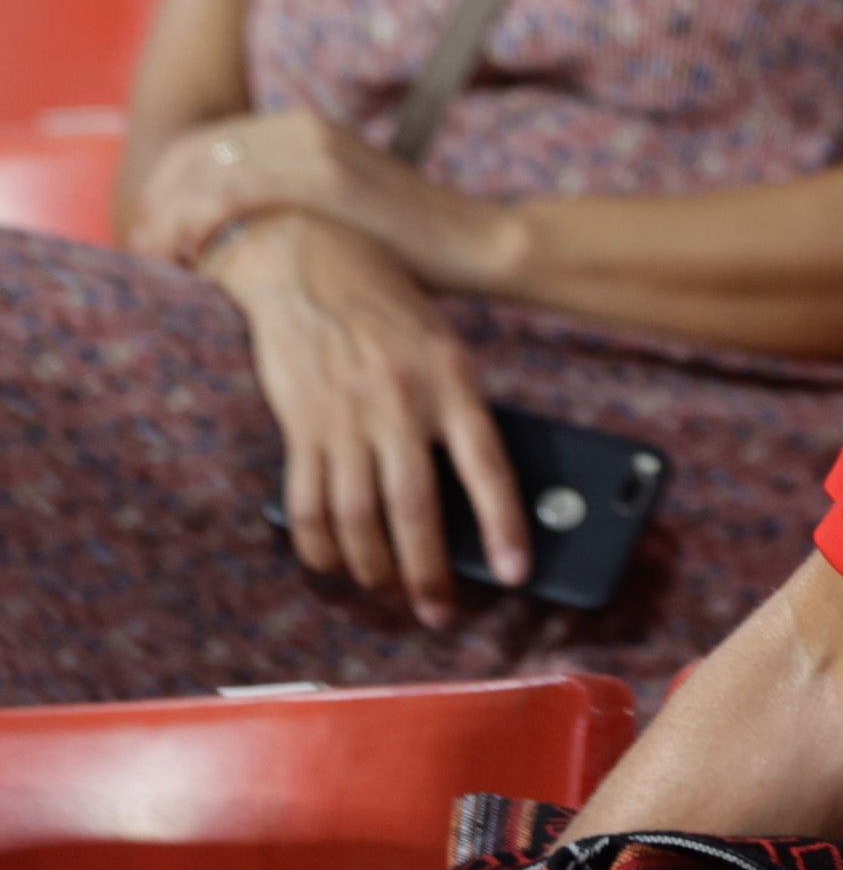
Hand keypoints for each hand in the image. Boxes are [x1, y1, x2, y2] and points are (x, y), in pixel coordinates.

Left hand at [134, 108, 506, 285]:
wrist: (478, 244)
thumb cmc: (413, 247)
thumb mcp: (338, 215)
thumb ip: (289, 207)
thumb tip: (238, 239)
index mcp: (303, 126)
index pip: (203, 145)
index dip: (165, 189)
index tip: (154, 237)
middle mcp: (301, 125)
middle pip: (193, 154)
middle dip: (156, 202)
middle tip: (145, 254)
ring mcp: (312, 146)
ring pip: (204, 171)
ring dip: (168, 216)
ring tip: (159, 260)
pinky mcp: (323, 176)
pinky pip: (233, 191)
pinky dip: (197, 222)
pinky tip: (191, 254)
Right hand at [209, 211, 531, 622]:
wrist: (309, 258)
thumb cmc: (392, 308)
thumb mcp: (445, 348)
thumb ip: (459, 411)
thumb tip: (476, 492)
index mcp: (452, 381)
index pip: (486, 467)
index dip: (503, 526)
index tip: (514, 573)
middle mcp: (399, 403)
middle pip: (414, 508)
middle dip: (427, 572)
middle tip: (438, 611)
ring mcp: (345, 417)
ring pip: (358, 516)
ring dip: (374, 567)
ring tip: (389, 591)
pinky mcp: (301, 425)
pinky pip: (309, 501)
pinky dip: (320, 543)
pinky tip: (333, 563)